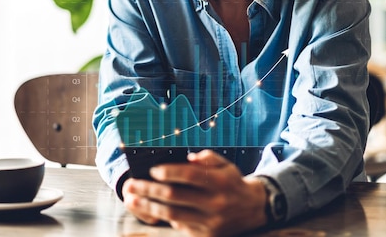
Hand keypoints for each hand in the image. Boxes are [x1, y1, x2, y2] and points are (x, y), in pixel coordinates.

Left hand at [122, 149, 267, 235]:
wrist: (254, 210)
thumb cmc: (232, 183)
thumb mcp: (226, 165)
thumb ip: (208, 158)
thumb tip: (189, 157)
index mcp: (220, 182)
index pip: (191, 176)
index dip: (170, 172)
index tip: (153, 170)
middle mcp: (215, 203)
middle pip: (176, 196)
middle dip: (149, 189)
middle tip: (131, 184)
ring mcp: (210, 222)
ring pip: (172, 214)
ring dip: (148, 206)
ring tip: (131, 199)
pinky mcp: (205, 235)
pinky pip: (178, 226)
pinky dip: (161, 218)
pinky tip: (148, 210)